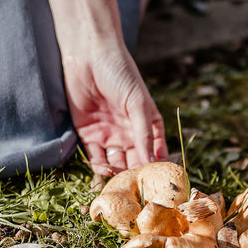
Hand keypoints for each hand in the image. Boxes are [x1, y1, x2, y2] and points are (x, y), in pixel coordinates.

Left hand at [63, 48, 167, 175]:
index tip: (159, 184)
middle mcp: (129, 133)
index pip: (154, 152)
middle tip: (137, 191)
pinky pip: (95, 157)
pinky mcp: (88, 134)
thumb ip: (144, 133)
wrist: (89, 56)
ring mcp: (109, 135)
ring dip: (117, 175)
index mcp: (147, 125)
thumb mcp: (138, 103)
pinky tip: (103, 173)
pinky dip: (99, 168)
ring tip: (119, 185)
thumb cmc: (121, 73)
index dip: (156, 168)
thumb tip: (151, 161)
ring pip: (115, 163)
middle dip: (135, 176)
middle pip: (134, 162)